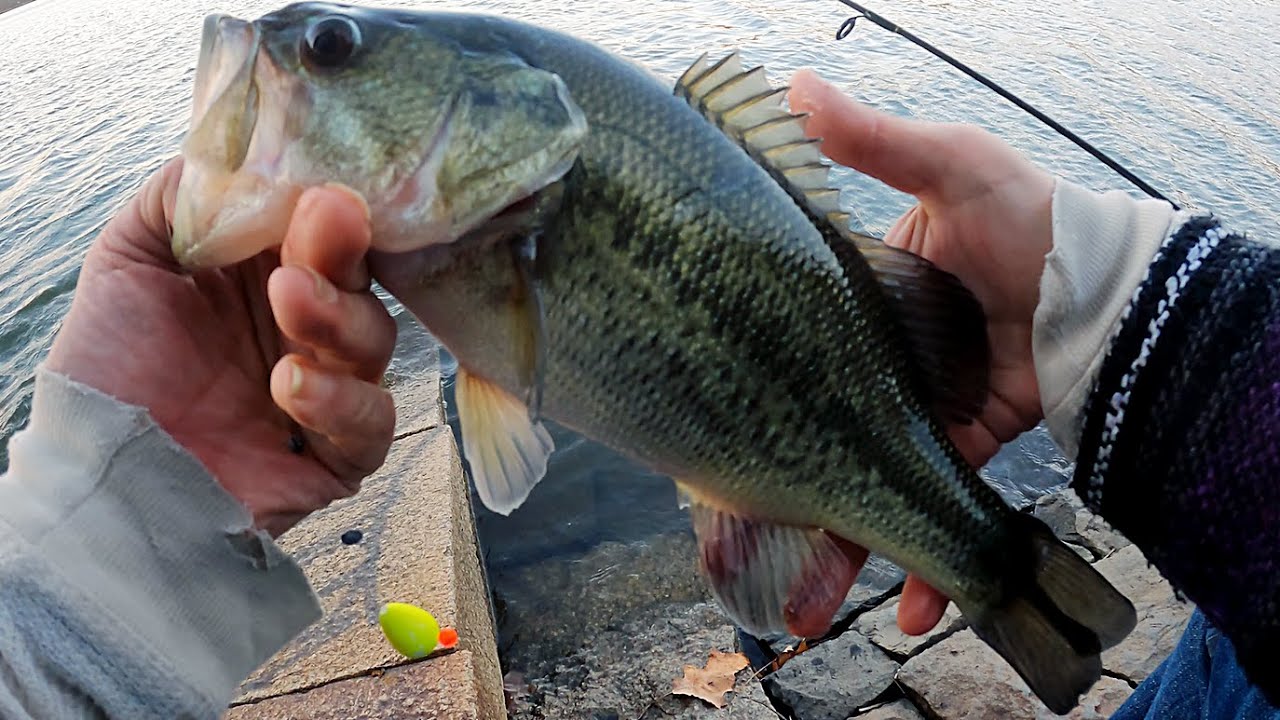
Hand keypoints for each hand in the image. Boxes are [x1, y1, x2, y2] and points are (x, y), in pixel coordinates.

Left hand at [46, 158, 396, 537]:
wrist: (99, 482)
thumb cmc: (109, 373)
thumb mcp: (127, 262)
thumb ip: (179, 197)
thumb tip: (241, 152)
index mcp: (265, 279)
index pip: (324, 232)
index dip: (330, 208)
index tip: (322, 188)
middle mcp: (304, 330)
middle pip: (360, 281)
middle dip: (343, 252)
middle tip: (322, 224)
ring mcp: (328, 392)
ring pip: (377, 342)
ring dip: (338, 317)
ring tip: (288, 303)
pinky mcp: (338, 456)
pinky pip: (374, 422)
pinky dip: (343, 401)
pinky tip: (289, 385)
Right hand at [789, 70, 1055, 633]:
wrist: (1107, 286)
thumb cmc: (1026, 216)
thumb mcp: (948, 167)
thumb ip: (873, 143)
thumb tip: (794, 88)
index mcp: (856, 303)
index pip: (784, 358)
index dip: (748, 408)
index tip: (711, 456)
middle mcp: (875, 364)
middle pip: (812, 442)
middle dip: (785, 504)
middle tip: (746, 560)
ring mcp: (915, 410)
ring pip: (863, 488)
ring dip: (840, 553)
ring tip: (807, 611)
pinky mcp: (961, 448)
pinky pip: (932, 510)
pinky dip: (925, 559)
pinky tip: (912, 609)